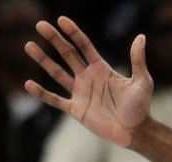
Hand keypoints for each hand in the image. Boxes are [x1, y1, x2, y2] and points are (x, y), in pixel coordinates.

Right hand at [23, 16, 153, 147]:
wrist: (136, 131)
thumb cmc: (141, 106)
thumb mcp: (142, 81)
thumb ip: (138, 60)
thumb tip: (141, 37)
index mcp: (102, 69)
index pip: (84, 46)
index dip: (73, 33)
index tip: (61, 20)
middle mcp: (88, 78)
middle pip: (67, 54)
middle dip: (54, 39)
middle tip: (40, 25)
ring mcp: (81, 93)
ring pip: (57, 73)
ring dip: (43, 60)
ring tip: (29, 45)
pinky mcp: (76, 109)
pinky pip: (55, 99)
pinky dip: (42, 93)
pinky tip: (29, 84)